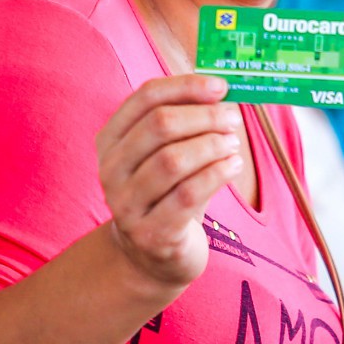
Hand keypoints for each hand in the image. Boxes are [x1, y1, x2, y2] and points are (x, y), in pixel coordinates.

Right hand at [95, 74, 244, 291]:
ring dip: (212, 145)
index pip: (145, 98)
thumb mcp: (167, 154)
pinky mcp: (151, 234)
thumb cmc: (167, 194)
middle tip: (233, 119)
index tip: (221, 86)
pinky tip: (232, 165)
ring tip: (233, 144)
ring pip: (173, 160)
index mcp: (110, 140)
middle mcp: (110, 171)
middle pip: (160, 125)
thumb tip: (221, 89)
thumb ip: (185, 121)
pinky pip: (188, 194)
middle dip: (204, 117)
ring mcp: (126, 205)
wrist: (152, 257)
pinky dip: (217, 173)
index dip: (186, 86)